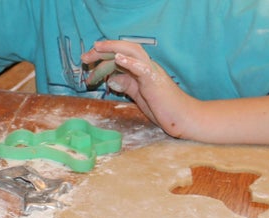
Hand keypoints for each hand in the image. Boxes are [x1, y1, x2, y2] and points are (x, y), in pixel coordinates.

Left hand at [81, 40, 198, 138]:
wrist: (183, 117)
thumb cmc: (163, 108)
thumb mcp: (139, 95)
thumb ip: (126, 85)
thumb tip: (111, 80)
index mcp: (141, 70)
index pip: (119, 58)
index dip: (102, 59)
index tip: (87, 66)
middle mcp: (146, 66)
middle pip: (123, 50)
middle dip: (102, 51)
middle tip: (84, 58)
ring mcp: (151, 72)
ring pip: (133, 51)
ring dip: (113, 49)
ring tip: (98, 48)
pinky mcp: (154, 81)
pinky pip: (142, 67)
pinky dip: (130, 61)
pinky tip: (118, 58)